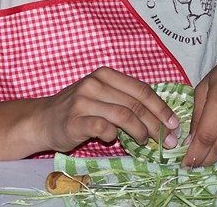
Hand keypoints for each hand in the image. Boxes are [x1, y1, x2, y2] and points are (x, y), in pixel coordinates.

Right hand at [37, 67, 179, 152]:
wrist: (42, 119)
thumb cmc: (77, 109)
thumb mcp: (101, 96)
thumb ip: (125, 99)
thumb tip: (160, 116)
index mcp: (105, 74)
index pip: (141, 89)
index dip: (160, 107)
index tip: (174, 123)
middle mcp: (94, 84)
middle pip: (135, 104)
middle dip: (156, 124)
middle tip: (167, 139)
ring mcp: (83, 101)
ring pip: (124, 115)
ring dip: (140, 132)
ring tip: (144, 142)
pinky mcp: (75, 119)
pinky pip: (103, 127)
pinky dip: (113, 135)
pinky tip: (113, 139)